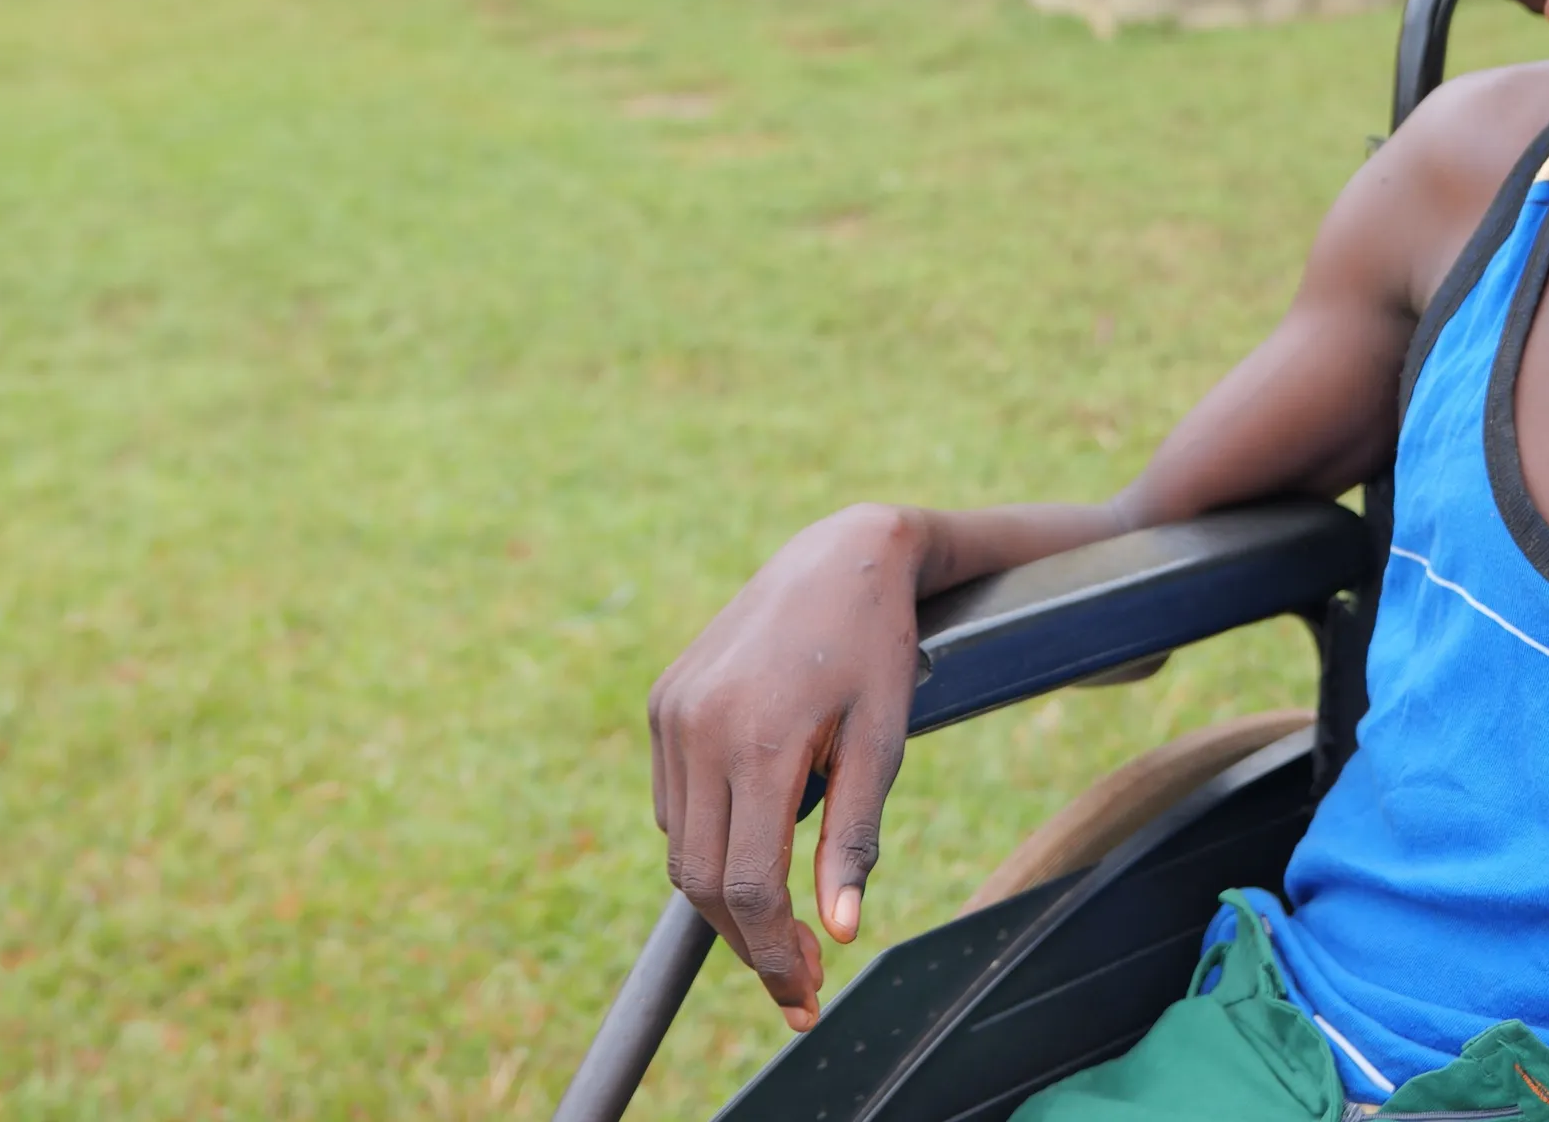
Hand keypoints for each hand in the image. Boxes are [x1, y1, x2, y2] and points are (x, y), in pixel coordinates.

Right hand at [647, 504, 925, 1027]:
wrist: (840, 554)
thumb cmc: (876, 646)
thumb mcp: (884, 740)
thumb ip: (855, 837)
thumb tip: (838, 932)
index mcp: (758, 737)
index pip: (748, 883)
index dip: (774, 954)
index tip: (807, 994)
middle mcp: (698, 725)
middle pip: (704, 878)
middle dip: (749, 941)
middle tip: (801, 980)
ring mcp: (672, 711)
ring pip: (683, 846)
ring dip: (726, 896)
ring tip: (785, 919)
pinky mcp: (664, 700)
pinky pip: (673, 802)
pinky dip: (709, 841)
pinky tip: (756, 842)